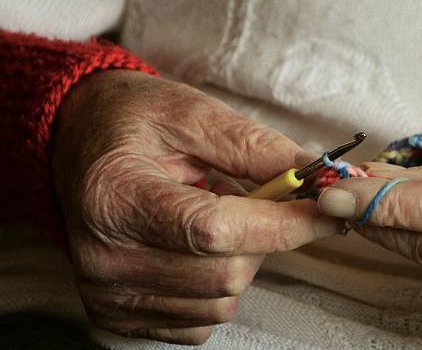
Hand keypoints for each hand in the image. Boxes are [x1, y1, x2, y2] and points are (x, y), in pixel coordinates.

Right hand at [52, 70, 341, 343]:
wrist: (81, 142)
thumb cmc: (132, 122)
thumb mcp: (191, 113)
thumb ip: (254, 147)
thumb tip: (312, 177)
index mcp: (117, 197)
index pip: (216, 230)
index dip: (283, 224)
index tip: (327, 210)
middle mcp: (105, 257)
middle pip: (226, 274)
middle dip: (264, 238)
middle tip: (257, 201)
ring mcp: (109, 293)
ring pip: (220, 301)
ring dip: (240, 260)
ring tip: (215, 217)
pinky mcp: (118, 314)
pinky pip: (200, 321)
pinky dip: (217, 287)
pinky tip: (197, 249)